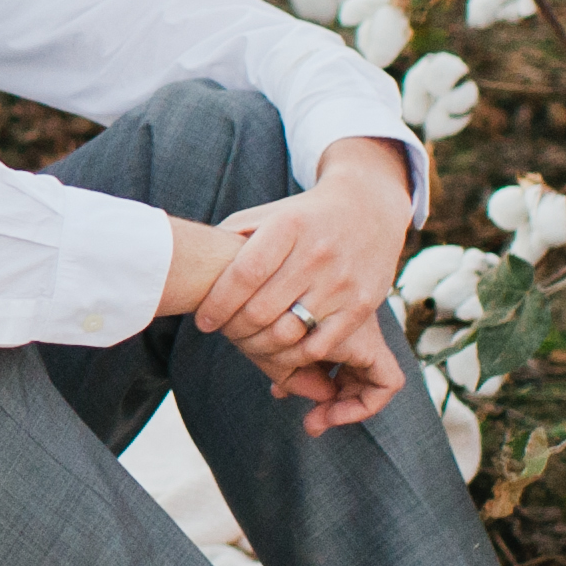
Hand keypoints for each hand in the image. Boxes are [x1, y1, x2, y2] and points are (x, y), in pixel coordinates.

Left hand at [183, 139, 416, 435]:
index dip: (217, 304)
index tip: (203, 321)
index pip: (243, 275)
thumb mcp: (269, 213)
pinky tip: (278, 351)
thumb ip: (233, 235)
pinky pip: (319, 346)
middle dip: (234, 329)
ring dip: (258, 347)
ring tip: (246, 343)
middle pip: (261, 310)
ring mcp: (342, 282)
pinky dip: (292, 357)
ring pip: (288, 333)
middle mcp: (317, 253)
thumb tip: (197, 263)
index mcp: (288, 226)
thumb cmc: (303, 216)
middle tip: (223, 333)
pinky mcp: (362, 306)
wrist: (368, 208)